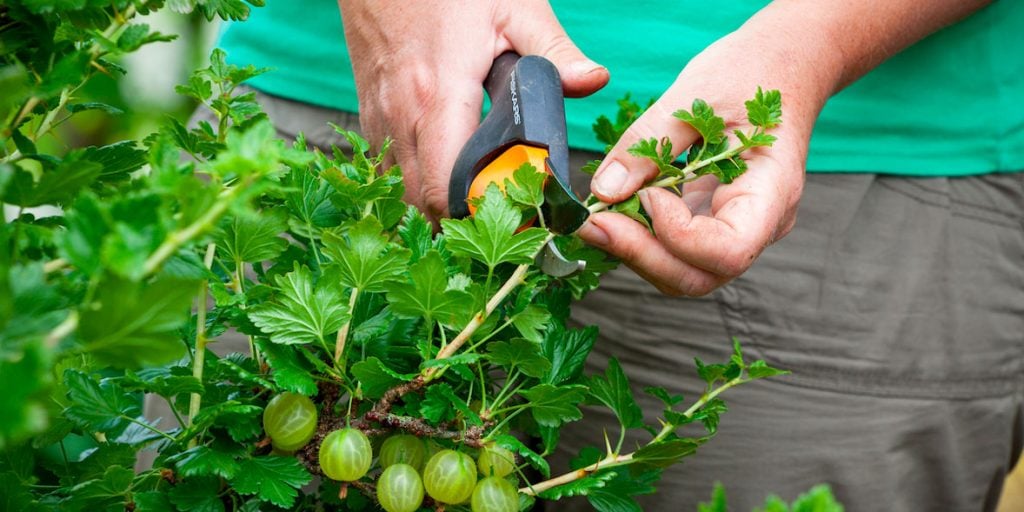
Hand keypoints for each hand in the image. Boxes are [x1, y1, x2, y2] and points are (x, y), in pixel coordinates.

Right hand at [337, 0, 608, 220]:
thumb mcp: (513, 6)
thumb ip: (554, 49)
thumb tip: (593, 82)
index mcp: (439, 97)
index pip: (448, 189)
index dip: (482, 216)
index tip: (518, 218)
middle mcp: (401, 116)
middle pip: (422, 204)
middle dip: (461, 223)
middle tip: (505, 221)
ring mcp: (379, 116)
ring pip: (399, 192)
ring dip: (434, 208)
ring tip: (477, 208)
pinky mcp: (368, 111)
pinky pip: (386, 168)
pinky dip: (411, 184)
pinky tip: (443, 178)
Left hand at [576, 20, 828, 296]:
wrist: (780, 66)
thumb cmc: (750, 72)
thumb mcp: (696, 94)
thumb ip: (648, 143)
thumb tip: (604, 190)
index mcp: (772, 194)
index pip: (728, 250)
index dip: (677, 235)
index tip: (646, 194)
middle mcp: (760, 225)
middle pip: (699, 276)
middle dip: (640, 255)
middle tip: (593, 222)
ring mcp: (736, 229)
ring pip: (682, 272)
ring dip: (634, 250)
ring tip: (596, 216)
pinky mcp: (710, 223)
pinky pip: (674, 249)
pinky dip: (639, 237)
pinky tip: (611, 210)